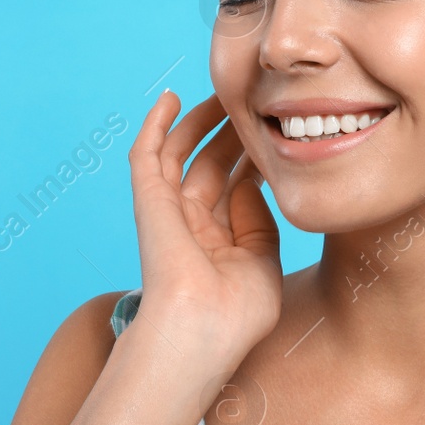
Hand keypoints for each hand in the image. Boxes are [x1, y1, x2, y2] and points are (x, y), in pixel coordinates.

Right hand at [127, 89, 281, 371]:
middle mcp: (192, 226)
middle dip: (233, 134)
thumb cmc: (237, 314)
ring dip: (201, 123)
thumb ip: (258, 222)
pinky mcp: (149, 201)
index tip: (278, 133)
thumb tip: (250, 181)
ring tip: (225, 94)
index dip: (254, 159)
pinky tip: (171, 98)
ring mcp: (168, 212)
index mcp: (219, 244)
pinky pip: (146, 155)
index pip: (235, 188)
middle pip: (211, 165)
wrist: (202, 330)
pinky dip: (155, 124)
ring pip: (181, 153)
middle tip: (257, 104)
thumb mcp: (264, 263)